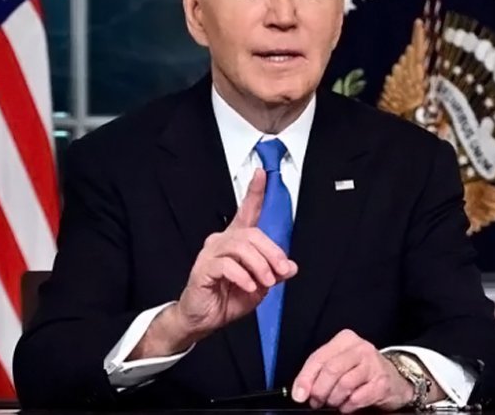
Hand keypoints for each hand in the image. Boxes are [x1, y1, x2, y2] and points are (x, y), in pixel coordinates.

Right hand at [173, 169, 297, 338]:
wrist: (203, 319)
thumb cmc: (227, 298)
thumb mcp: (259, 287)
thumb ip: (273, 274)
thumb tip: (291, 266)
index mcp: (236, 241)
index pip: (247, 211)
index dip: (255, 192)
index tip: (262, 173)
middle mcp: (222, 241)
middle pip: (252, 233)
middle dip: (271, 252)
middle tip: (282, 271)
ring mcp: (210, 253)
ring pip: (240, 246)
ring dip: (259, 265)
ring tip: (266, 282)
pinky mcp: (203, 268)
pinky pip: (226, 264)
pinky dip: (242, 276)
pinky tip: (249, 287)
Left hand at [291, 330, 418, 412]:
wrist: (394, 380)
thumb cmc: (360, 371)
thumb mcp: (339, 364)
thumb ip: (318, 373)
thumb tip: (300, 392)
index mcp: (345, 340)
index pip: (318, 358)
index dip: (305, 379)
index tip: (299, 395)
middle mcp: (360, 348)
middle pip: (331, 370)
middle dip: (319, 391)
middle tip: (316, 402)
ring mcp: (373, 364)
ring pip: (344, 384)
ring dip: (334, 399)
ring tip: (334, 403)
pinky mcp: (382, 382)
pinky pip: (358, 398)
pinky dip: (348, 406)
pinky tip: (347, 405)